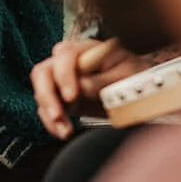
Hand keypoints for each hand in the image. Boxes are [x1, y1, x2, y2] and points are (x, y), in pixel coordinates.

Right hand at [31, 34, 146, 141]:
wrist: (139, 90)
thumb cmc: (135, 75)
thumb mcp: (127, 75)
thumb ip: (103, 79)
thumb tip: (82, 86)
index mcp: (86, 49)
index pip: (65, 55)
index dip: (64, 75)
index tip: (72, 96)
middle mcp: (70, 62)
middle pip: (44, 71)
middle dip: (47, 95)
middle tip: (58, 115)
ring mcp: (63, 80)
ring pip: (41, 91)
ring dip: (49, 113)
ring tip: (65, 130)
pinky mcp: (62, 98)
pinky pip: (46, 108)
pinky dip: (52, 123)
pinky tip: (64, 131)